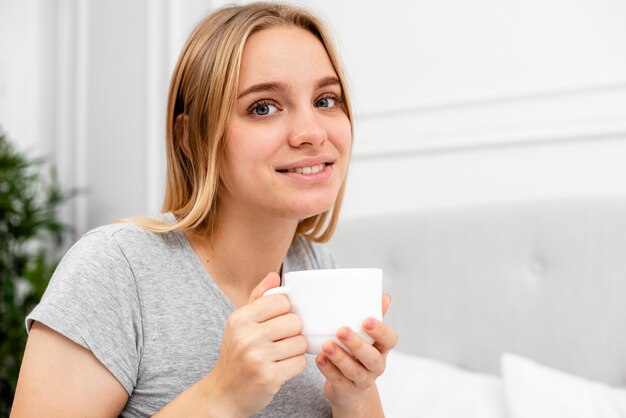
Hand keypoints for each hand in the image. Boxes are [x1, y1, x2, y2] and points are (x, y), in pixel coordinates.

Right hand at [207, 272, 307, 416]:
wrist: (225, 393)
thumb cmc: (236, 355)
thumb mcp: (240, 324)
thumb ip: (258, 298)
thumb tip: (274, 276)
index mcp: (240, 318)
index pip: (281, 301)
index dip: (286, 312)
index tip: (278, 322)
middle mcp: (247, 336)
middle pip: (294, 322)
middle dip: (293, 332)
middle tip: (282, 341)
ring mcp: (257, 357)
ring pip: (300, 342)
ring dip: (296, 350)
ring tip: (281, 355)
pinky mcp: (269, 377)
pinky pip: (299, 363)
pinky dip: (295, 365)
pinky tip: (282, 367)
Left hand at [315, 294, 397, 409]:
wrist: (350, 391)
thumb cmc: (358, 356)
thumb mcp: (367, 337)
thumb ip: (375, 316)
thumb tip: (384, 296)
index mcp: (382, 349)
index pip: (390, 341)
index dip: (380, 331)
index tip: (366, 320)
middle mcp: (375, 366)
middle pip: (372, 358)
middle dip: (357, 344)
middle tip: (341, 330)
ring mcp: (362, 380)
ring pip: (354, 371)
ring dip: (340, 357)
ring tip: (327, 345)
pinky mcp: (347, 391)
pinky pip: (339, 382)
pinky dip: (328, 370)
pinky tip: (319, 359)